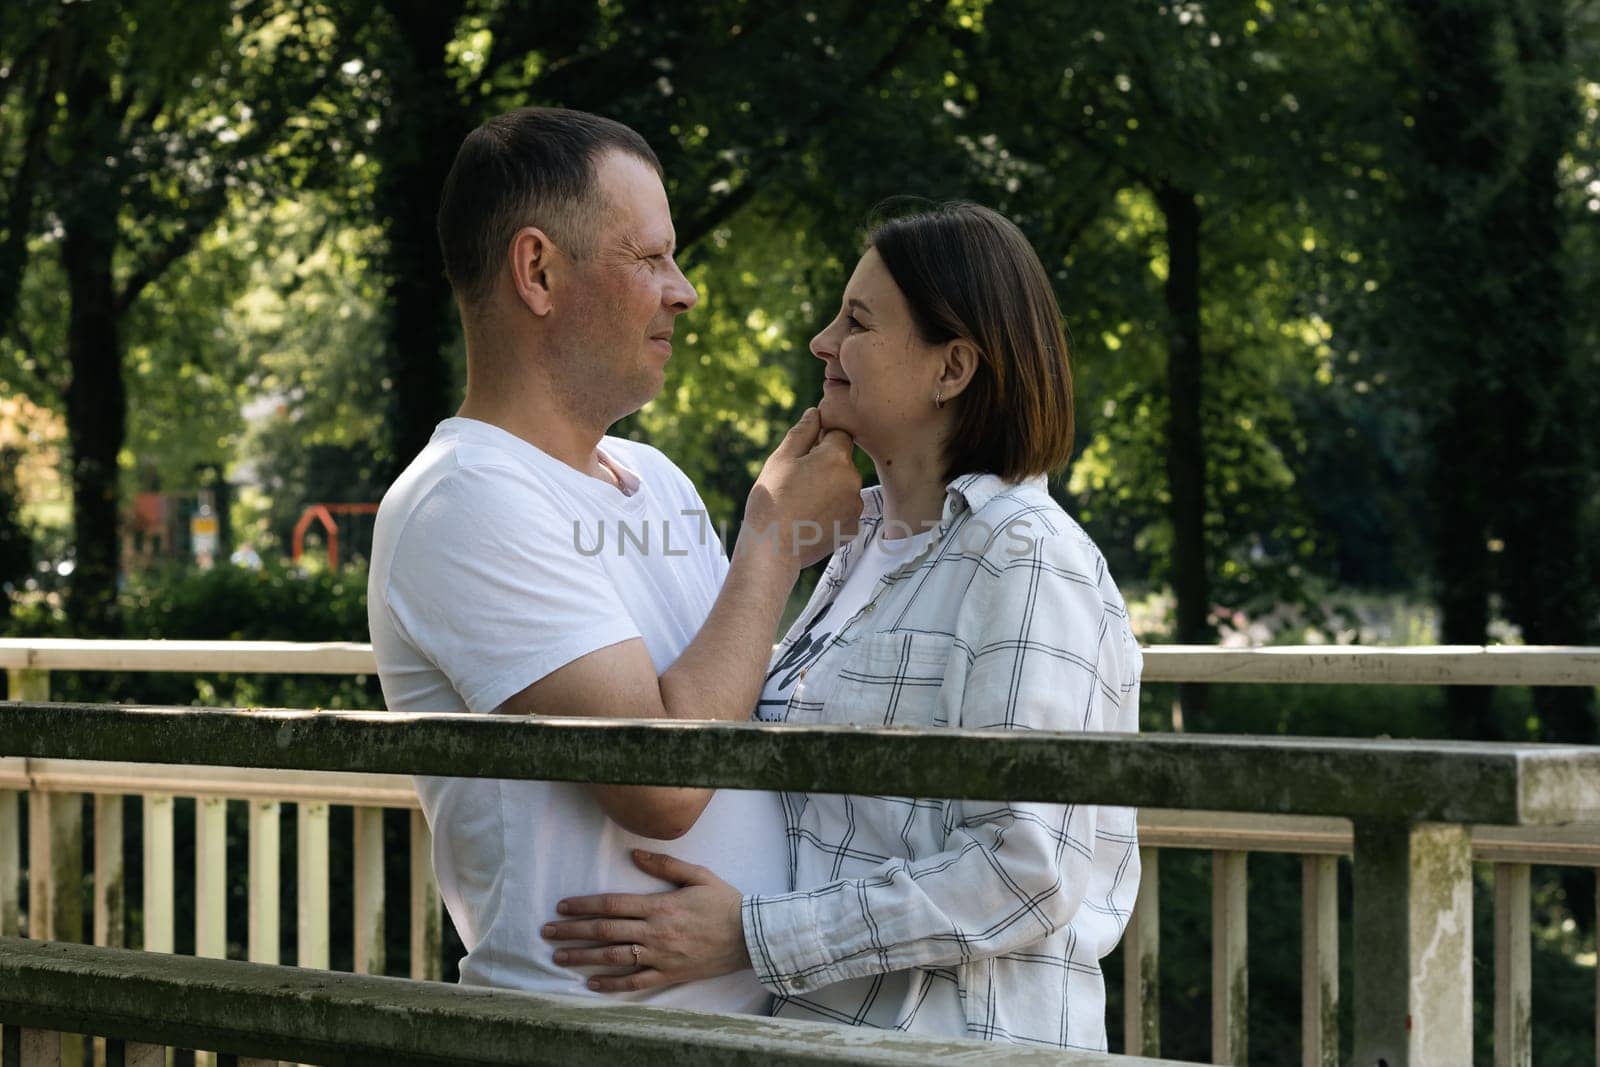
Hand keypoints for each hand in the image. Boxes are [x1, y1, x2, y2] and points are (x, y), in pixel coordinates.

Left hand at [542, 849, 749, 992]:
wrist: (750, 936)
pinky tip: (591, 984)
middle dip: (572, 931)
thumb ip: (664, 864)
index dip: (584, 906)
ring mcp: (661, 955)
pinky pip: (636, 982)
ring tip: (558, 957)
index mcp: (659, 906)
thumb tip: (633, 853)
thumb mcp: (697, 875)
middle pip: (605, 931)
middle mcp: (655, 932)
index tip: (562, 907)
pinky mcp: (669, 974)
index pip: (612, 905)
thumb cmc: (724, 903)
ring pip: (614, 957)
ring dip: (583, 957)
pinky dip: (612, 984)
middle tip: (547, 932)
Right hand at [740, 407, 861, 570]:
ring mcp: (855, 507)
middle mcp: (853, 480)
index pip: (839, 434)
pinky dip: (831, 512)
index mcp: (837, 457)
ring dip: (829, 489)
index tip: (804, 456)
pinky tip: (810, 519)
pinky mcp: (852, 529)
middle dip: (825, 467)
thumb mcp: (782, 458)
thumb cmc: (773, 500)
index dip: (821, 441)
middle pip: (843, 462)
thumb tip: (816, 412)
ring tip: (802, 503)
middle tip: (797, 483)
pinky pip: (844, 511)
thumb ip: (804, 432)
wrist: (772, 549)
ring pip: (844, 487)